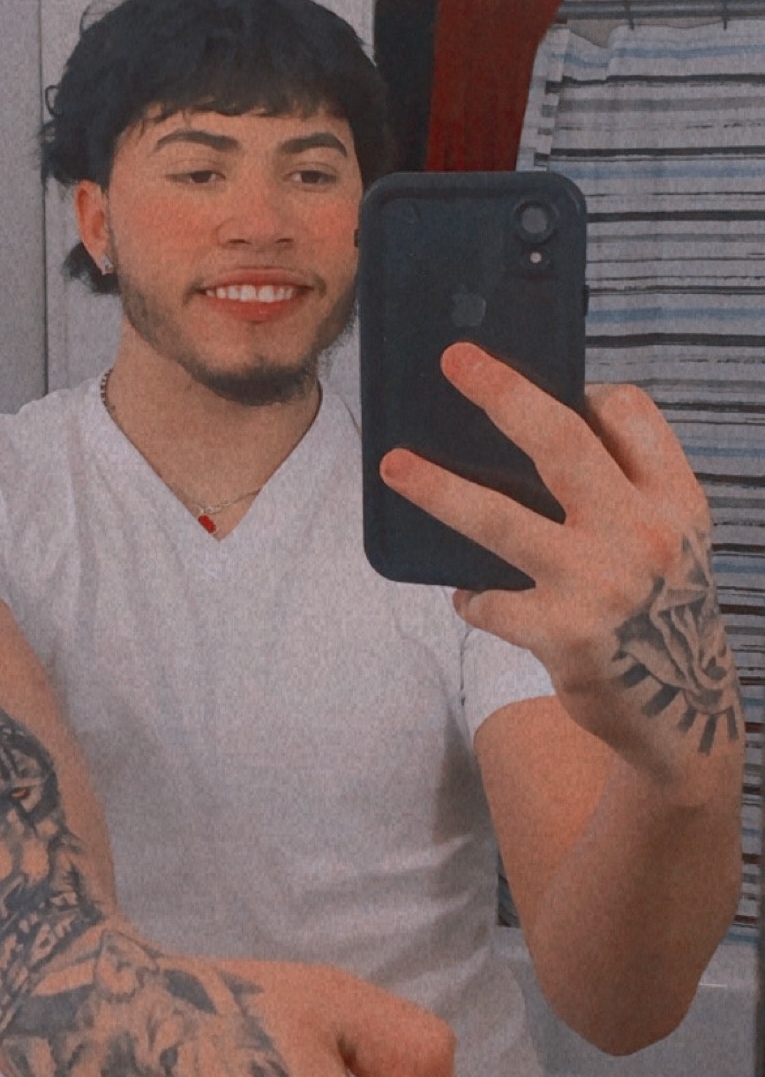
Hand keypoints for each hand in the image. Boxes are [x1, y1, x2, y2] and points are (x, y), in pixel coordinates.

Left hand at [380, 342, 743, 785]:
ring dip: (439, 489)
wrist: (682, 716)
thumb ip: (622, 490)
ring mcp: (602, 584)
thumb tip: (523, 435)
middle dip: (502, 392)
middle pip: (560, 441)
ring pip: (500, 518)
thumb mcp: (666, 541)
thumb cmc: (657, 610)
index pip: (630, 414)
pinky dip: (473, 595)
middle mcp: (643, 532)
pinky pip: (492, 600)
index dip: (587, 392)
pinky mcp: (567, 635)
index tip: (556, 389)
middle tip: (453, 360)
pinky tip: (470, 595)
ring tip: (394, 467)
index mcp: (674, 499)